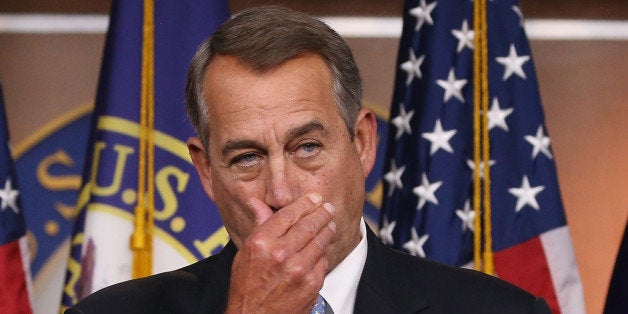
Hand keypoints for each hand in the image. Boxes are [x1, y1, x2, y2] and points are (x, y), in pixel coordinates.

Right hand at [225, 193, 335, 313]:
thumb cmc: (246, 288)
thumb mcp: (245, 254)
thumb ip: (258, 226)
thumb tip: (258, 203)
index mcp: (261, 242)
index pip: (289, 214)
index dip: (304, 203)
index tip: (313, 199)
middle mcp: (280, 253)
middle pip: (309, 224)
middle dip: (322, 213)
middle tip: (327, 207)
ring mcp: (298, 269)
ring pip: (321, 240)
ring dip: (327, 229)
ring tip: (329, 224)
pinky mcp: (312, 283)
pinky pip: (323, 260)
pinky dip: (323, 252)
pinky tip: (322, 249)